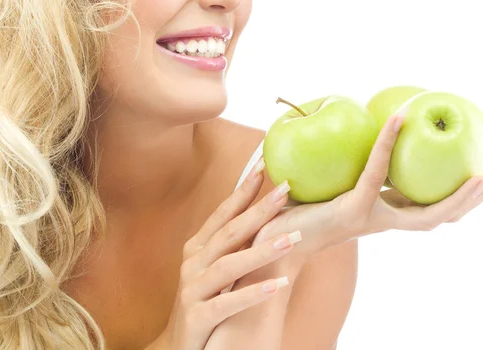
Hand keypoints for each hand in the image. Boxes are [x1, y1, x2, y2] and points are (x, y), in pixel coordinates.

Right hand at [159, 161, 301, 349]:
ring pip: (228, 264)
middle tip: (286, 189)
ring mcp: (191, 290)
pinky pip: (227, 303)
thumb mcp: (216, 270)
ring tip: (291, 237)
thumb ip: (233, 245)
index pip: (223, 212)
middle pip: (228, 232)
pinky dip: (252, 293)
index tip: (265, 164)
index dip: (243, 189)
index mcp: (198, 248)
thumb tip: (264, 216)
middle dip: (258, 209)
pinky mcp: (196, 318)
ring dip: (261, 250)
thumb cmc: (203, 303)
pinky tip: (278, 285)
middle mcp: (192, 263)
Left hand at [249, 111, 482, 261]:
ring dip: (465, 191)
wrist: (275, 241)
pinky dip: (388, 144)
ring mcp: (377, 218)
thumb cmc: (302, 207)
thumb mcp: (338, 179)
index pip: (437, 202)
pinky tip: (399, 118)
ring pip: (433, 210)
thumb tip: (364, 113)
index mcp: (390, 212)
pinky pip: (378, 172)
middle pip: (451, 210)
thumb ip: (356, 156)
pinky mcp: (355, 209)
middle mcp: (391, 219)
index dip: (466, 188)